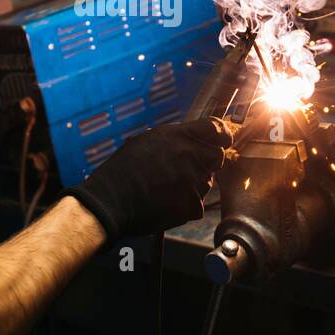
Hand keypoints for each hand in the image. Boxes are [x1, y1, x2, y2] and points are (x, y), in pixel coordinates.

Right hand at [62, 118, 233, 241]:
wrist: (111, 199)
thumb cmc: (121, 171)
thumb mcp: (145, 141)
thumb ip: (172, 139)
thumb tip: (186, 140)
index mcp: (178, 136)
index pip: (216, 128)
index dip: (222, 134)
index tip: (222, 139)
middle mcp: (190, 155)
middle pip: (218, 156)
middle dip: (207, 163)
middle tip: (188, 170)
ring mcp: (192, 182)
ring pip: (207, 183)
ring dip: (194, 185)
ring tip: (167, 189)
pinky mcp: (191, 205)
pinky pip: (197, 205)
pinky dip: (185, 206)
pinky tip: (166, 203)